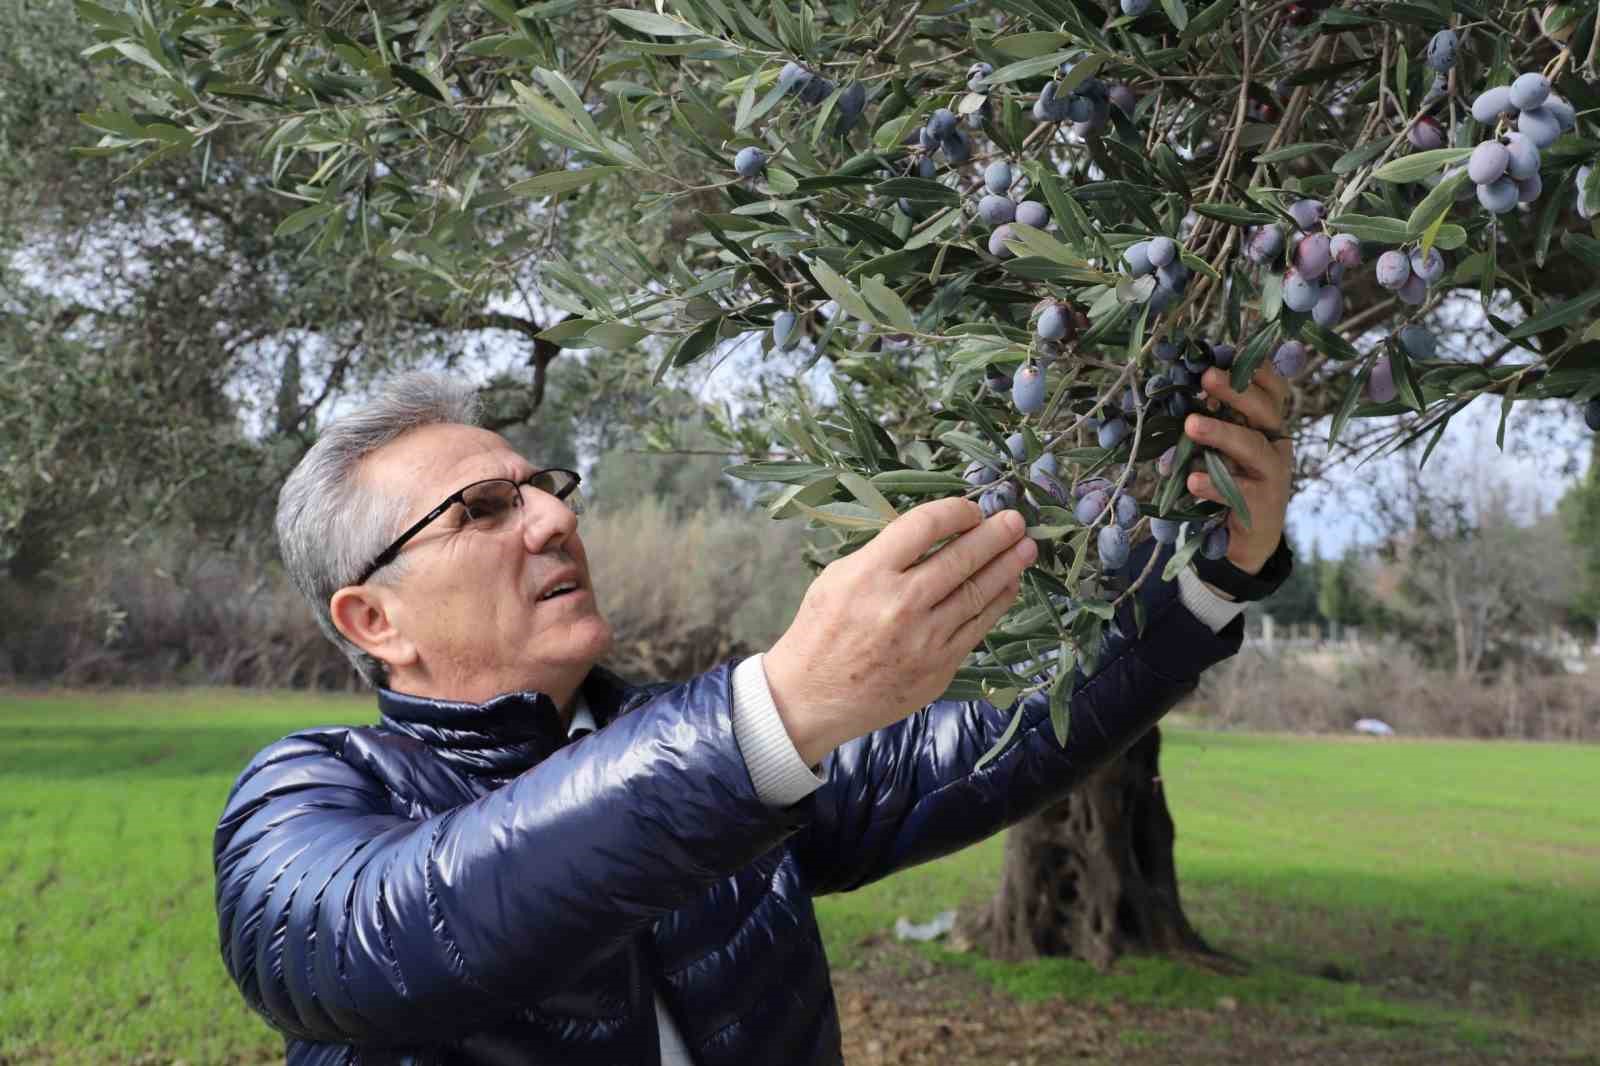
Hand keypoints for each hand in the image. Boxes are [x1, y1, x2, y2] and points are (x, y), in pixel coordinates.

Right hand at [762, 498, 1036, 764]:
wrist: (811, 697)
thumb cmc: (820, 631)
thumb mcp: (836, 578)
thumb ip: (881, 555)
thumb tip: (931, 536)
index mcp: (869, 574)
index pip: (925, 526)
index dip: (956, 512)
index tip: (971, 509)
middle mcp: (901, 604)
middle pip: (961, 558)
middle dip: (995, 535)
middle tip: (1015, 520)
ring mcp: (925, 638)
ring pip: (978, 592)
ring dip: (1007, 566)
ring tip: (1025, 548)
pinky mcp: (940, 666)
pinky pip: (978, 626)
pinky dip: (997, 602)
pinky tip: (1009, 585)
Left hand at [1186, 366, 1293, 574]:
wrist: (1249, 538)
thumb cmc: (1231, 482)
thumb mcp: (1221, 448)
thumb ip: (1208, 422)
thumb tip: (1176, 395)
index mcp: (1267, 425)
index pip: (1272, 389)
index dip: (1255, 370)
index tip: (1228, 353)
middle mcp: (1275, 444)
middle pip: (1265, 410)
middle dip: (1236, 391)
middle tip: (1207, 377)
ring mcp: (1272, 474)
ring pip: (1253, 448)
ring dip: (1222, 433)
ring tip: (1191, 425)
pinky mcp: (1261, 504)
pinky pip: (1238, 491)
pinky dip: (1214, 484)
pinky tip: (1193, 479)